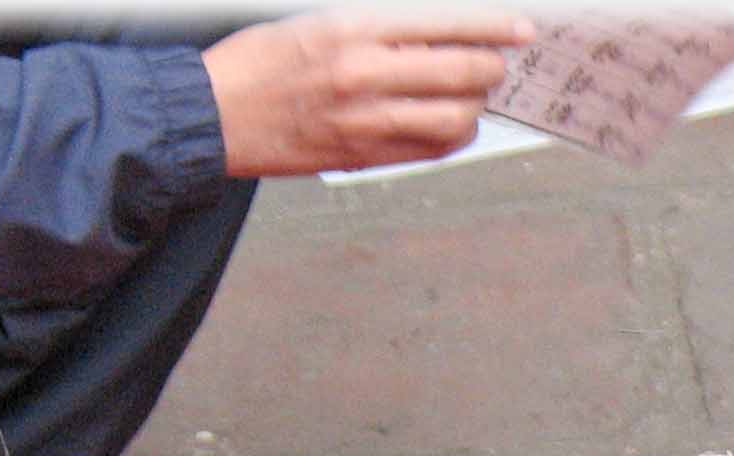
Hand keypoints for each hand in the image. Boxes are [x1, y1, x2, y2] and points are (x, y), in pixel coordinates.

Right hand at [201, 10, 535, 177]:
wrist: (213, 114)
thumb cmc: (257, 61)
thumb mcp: (316, 20)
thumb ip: (380, 28)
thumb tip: (436, 33)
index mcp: (351, 30)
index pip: (444, 23)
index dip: (492, 26)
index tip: (520, 28)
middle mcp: (365, 76)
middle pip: (463, 73)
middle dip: (491, 67)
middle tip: (494, 62)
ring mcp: (368, 122)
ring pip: (458, 117)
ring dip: (476, 105)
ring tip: (469, 93)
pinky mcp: (366, 156)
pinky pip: (435, 150)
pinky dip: (455, 134)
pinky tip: (450, 121)